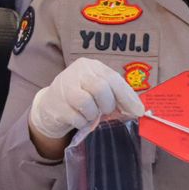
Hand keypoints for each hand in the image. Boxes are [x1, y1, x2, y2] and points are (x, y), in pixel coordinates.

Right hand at [29, 57, 144, 142]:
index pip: (113, 79)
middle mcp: (77, 72)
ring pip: (88, 103)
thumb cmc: (80, 96)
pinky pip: (77, 118)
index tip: (139, 111)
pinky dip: (82, 123)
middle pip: (100, 88)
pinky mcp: (57, 105)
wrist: (50, 105)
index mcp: (91, 66)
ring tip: (89, 114)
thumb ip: (115, 95)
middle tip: (105, 111)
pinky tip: (79, 118)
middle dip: (108, 105)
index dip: (128, 97)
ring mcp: (64, 87)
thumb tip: (138, 110)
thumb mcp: (97, 90)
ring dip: (93, 115)